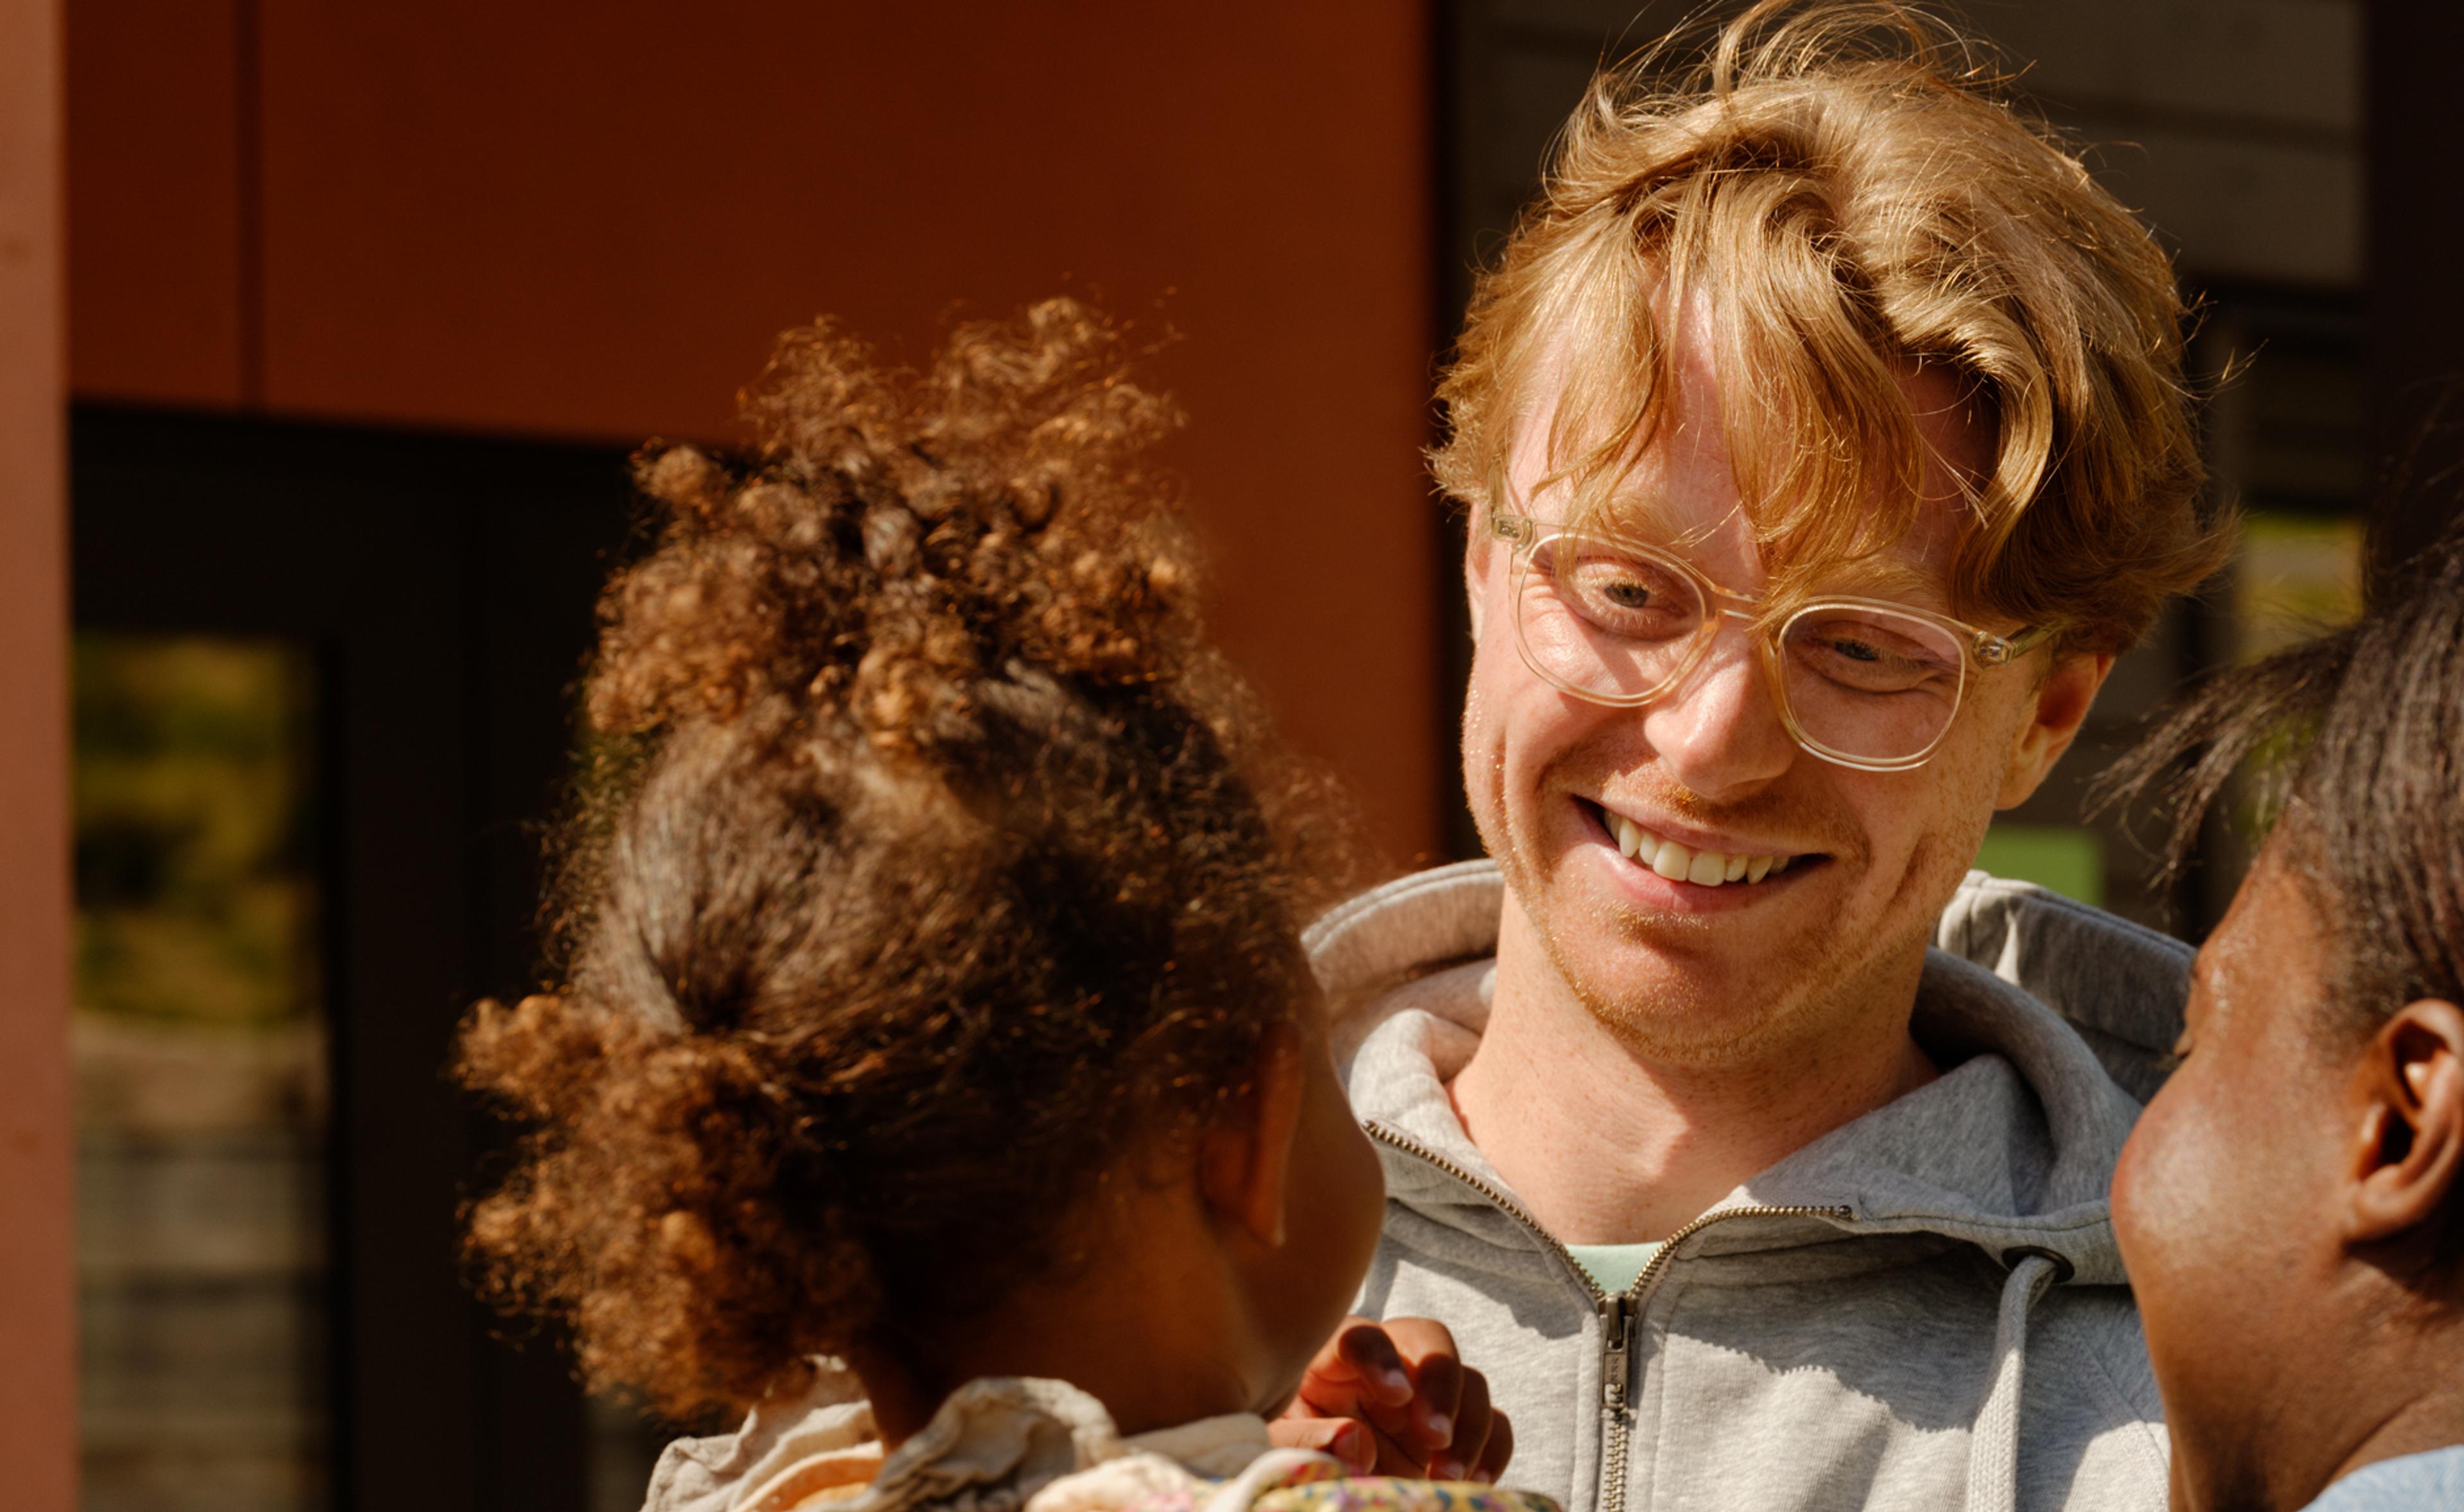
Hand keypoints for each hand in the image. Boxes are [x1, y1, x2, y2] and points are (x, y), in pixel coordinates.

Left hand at [1269, 1316, 1512, 1482]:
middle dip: (1441, 1384)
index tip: (1395, 1396)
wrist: (1318, 1487)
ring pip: (1470, 1380)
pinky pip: (1495, 1424)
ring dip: (1470, 1426)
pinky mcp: (1453, 1432)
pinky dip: (1493, 1450)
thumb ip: (1303, 1441)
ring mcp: (1425, 1398)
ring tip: (1448, 1477)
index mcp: (1331, 1357)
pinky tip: (1475, 1484)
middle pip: (1430, 1339)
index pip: (1360, 1336)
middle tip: (1434, 1438)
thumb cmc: (1281, 1454)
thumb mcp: (1274, 1446)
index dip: (1381, 1359)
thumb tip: (1354, 1442)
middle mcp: (1386, 1365)